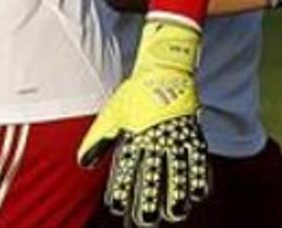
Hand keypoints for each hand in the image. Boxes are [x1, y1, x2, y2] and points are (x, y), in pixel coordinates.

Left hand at [78, 20, 209, 225]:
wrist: (164, 69)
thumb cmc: (135, 93)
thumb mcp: (112, 114)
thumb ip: (98, 140)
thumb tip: (83, 163)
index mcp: (133, 135)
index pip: (125, 169)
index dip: (120, 190)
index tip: (115, 207)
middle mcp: (154, 139)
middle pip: (152, 176)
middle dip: (148, 201)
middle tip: (145, 220)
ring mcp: (175, 137)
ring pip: (177, 173)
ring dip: (175, 196)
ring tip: (173, 215)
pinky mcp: (193, 134)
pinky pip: (198, 160)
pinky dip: (199, 178)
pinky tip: (196, 195)